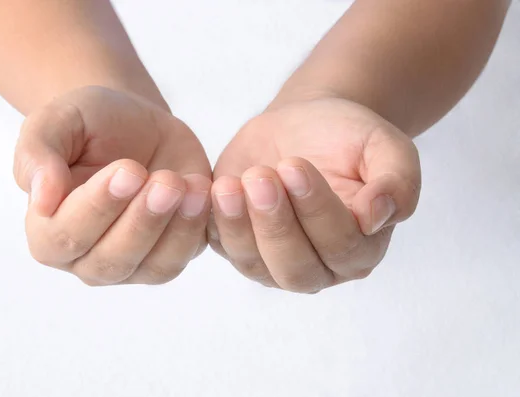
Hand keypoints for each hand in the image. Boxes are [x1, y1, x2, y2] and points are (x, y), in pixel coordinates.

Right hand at [13, 86, 211, 285]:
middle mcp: (87, 258)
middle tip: (165, 182)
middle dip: (142, 221)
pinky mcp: (170, 254)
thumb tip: (40, 200)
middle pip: (111, 260)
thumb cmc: (88, 125)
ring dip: (175, 229)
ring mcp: (132, 263)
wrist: (134, 124)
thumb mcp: (56, 122)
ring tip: (189, 185)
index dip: (98, 207)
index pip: (64, 236)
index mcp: (48, 232)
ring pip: (154, 267)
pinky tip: (202, 191)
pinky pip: (184, 255)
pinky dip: (197, 228)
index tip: (129, 169)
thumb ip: (37, 156)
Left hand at [210, 97, 420, 292]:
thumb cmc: (348, 138)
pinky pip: (223, 247)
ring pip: (255, 265)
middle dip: (275, 225)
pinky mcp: (239, 245)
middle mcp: (319, 267)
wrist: (304, 125)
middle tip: (260, 177)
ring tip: (230, 184)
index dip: (316, 209)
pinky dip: (216, 224)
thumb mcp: (385, 147)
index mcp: (361, 249)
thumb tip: (376, 216)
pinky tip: (215, 190)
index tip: (294, 166)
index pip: (340, 245)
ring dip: (240, 227)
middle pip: (295, 268)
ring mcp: (274, 262)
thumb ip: (397, 182)